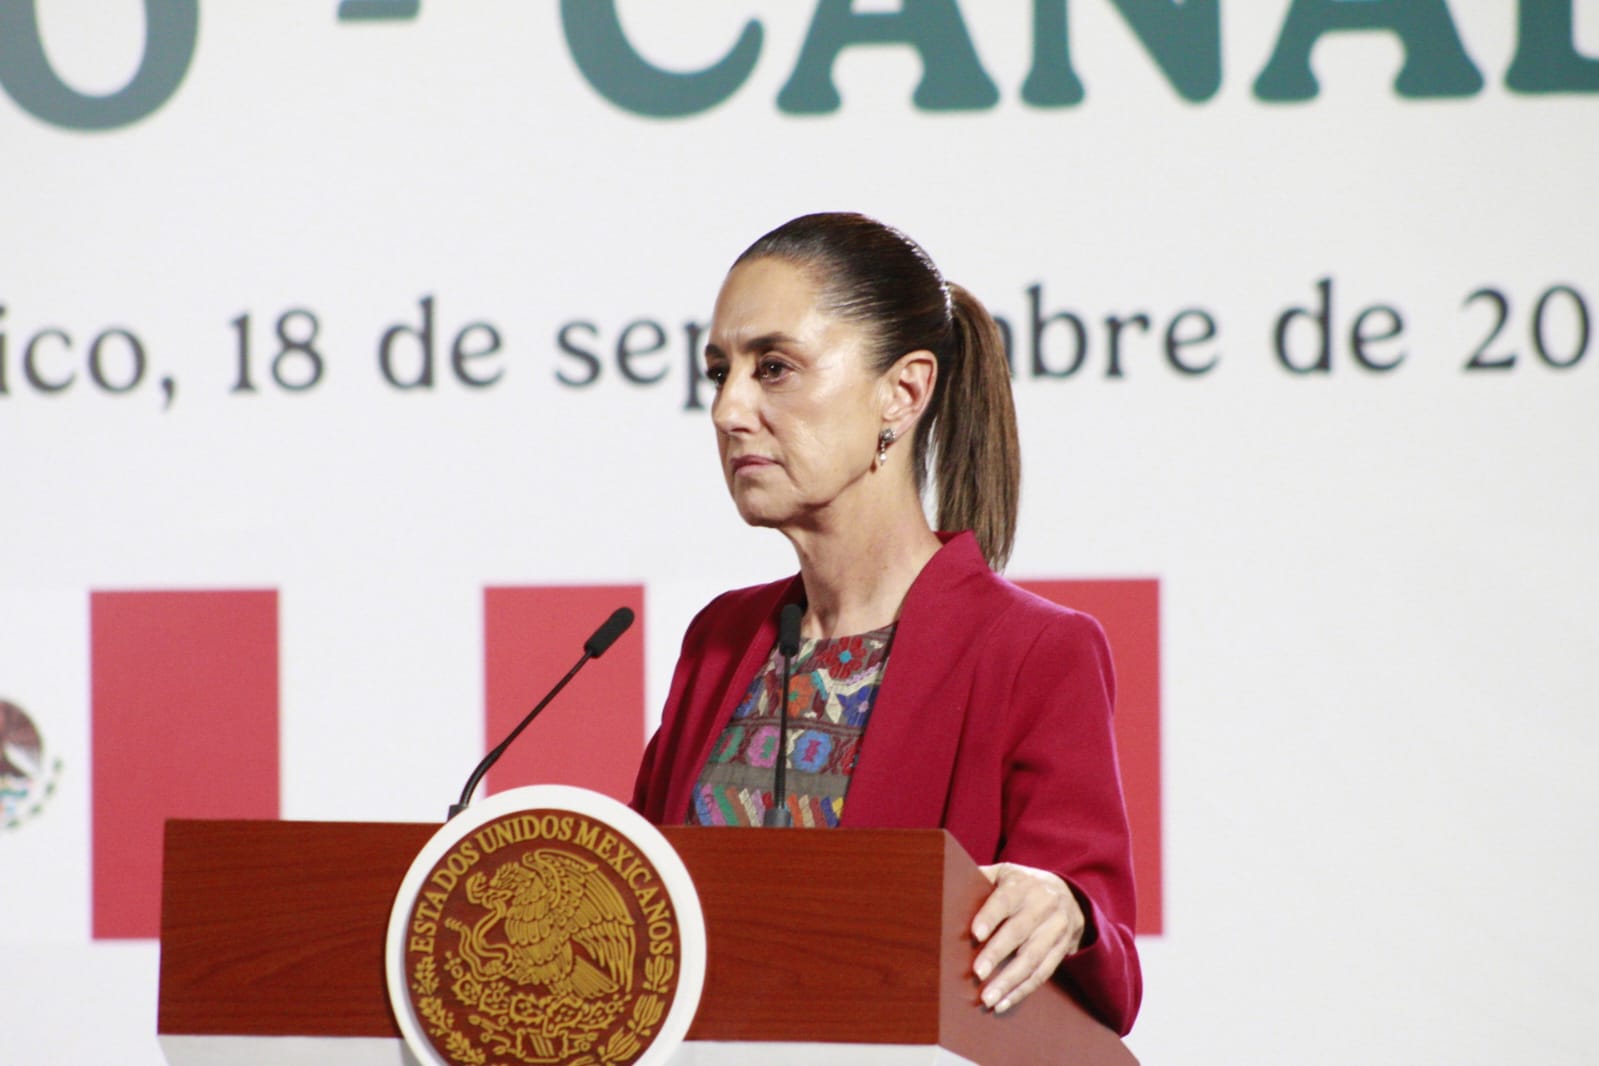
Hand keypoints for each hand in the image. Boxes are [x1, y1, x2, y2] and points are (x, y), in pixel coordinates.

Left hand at [970, 863, 1085, 1012]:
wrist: (1068, 895)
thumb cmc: (1021, 886)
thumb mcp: (1003, 874)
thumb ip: (979, 881)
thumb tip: (946, 889)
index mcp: (1022, 885)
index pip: (1005, 900)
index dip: (990, 916)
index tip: (975, 934)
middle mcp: (1043, 905)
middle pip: (1019, 931)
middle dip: (997, 954)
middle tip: (977, 973)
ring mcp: (1056, 928)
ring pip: (1032, 958)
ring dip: (1009, 981)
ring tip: (988, 998)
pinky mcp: (1062, 949)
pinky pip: (1042, 973)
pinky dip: (1022, 990)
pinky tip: (1003, 1002)